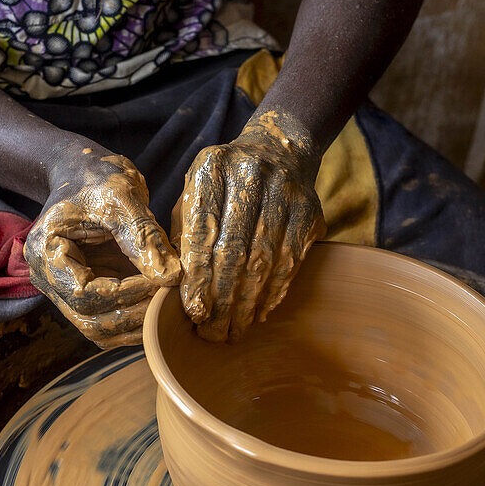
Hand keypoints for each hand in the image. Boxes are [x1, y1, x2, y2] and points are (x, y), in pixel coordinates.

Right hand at [26, 148, 180, 346]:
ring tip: (167, 304)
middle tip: (170, 300)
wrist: (84, 170)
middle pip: (89, 319)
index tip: (161, 283)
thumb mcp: (122, 197)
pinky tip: (158, 303)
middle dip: (134, 314)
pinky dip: (134, 316)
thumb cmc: (97, 176)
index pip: (84, 293)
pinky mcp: (85, 290)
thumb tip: (171, 277)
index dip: (126, 295)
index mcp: (45, 251)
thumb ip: (144, 237)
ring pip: (99, 327)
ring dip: (135, 322)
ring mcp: (64, 288)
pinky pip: (108, 317)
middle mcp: (48, 277)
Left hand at [172, 110, 325, 341]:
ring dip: (248, 304)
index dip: (198, 276)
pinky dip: (274, 292)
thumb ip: (182, 234)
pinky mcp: (309, 211)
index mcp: (211, 168)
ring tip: (233, 332)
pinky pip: (290, 261)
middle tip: (212, 334)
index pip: (202, 230)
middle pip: (235, 249)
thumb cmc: (223, 184)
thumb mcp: (194, 195)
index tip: (193, 312)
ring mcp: (284, 191)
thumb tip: (175, 287)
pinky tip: (259, 313)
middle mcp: (249, 175)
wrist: (278, 151)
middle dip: (222, 299)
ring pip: (264, 260)